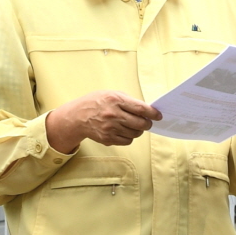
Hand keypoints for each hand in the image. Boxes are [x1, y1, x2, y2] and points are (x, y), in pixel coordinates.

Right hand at [45, 90, 159, 150]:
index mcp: (115, 100)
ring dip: (138, 130)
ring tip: (133, 125)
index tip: (158, 115)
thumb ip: (128, 100)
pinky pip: (127, 141)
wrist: (77, 116)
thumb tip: (146, 109)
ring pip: (135, 134)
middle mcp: (113, 115)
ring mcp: (110, 128)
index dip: (153, 113)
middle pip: (141, 124)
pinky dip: (129, 136)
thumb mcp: (111, 94)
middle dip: (148, 124)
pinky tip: (124, 131)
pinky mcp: (108, 139)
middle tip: (147, 122)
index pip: (140, 108)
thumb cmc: (96, 103)